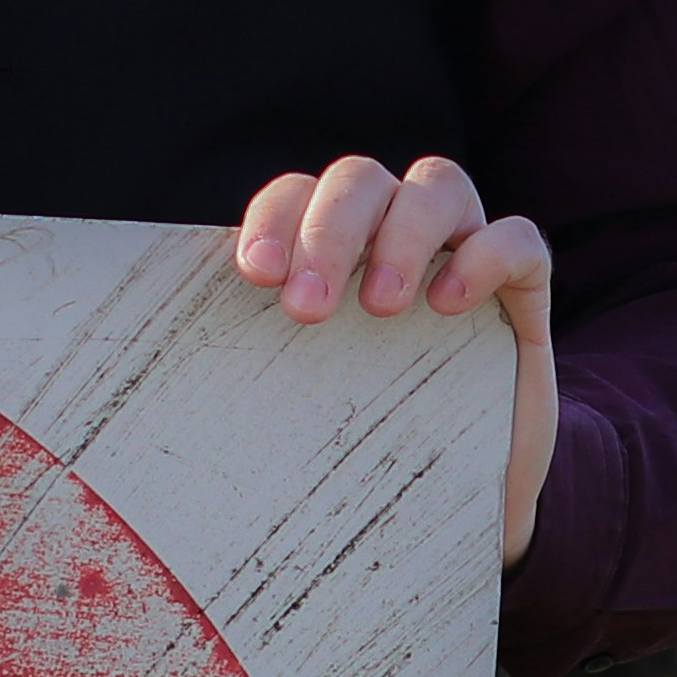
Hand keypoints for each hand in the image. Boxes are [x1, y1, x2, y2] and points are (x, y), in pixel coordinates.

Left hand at [233, 155, 556, 569]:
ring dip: (403, 234)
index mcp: (333, 247)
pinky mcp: (524, 290)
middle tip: (309, 309)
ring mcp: (463, 251)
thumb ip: (249, 373)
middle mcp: (395, 233)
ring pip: (439, 183)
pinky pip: (519, 238)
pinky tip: (451, 304)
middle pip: (360, 179)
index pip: (296, 194)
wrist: (463, 497)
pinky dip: (485, 255)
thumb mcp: (297, 404)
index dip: (273, 219)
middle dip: (329, 233)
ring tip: (382, 308)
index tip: (254, 277)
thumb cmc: (364, 442)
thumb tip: (152, 385)